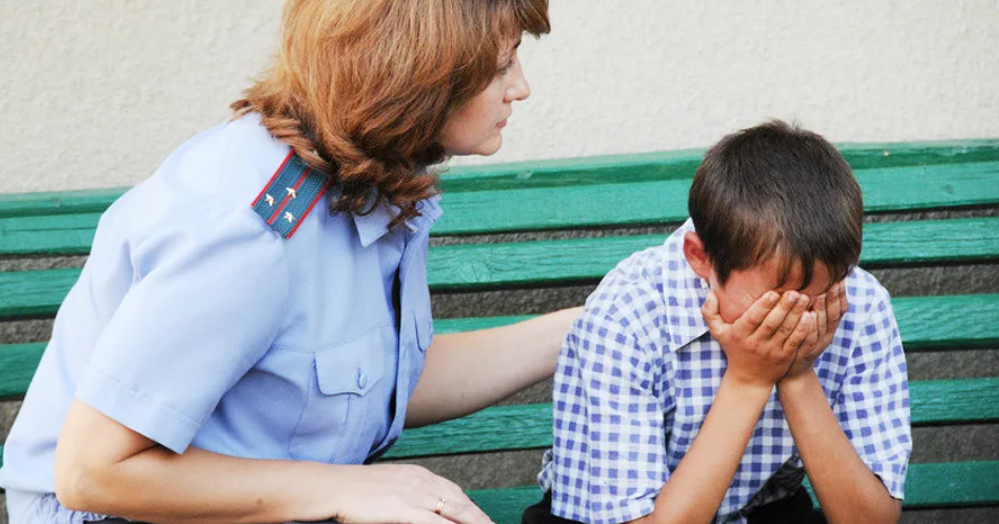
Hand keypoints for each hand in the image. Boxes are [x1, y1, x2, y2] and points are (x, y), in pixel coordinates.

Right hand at [320, 464, 494, 523]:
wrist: (332, 486)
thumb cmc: (353, 489)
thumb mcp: (387, 486)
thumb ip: (407, 495)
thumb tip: (417, 508)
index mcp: (418, 474)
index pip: (454, 491)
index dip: (470, 506)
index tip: (481, 517)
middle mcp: (421, 481)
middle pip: (460, 501)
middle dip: (480, 517)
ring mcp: (414, 494)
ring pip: (454, 511)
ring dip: (474, 522)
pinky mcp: (404, 508)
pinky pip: (435, 522)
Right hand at [702, 289, 814, 389]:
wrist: (748, 379)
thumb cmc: (734, 349)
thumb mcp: (718, 332)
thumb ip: (710, 311)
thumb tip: (711, 292)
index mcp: (740, 334)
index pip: (752, 318)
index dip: (763, 306)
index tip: (773, 293)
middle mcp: (755, 343)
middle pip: (772, 323)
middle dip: (784, 307)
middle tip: (795, 292)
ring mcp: (772, 351)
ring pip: (785, 330)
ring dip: (796, 314)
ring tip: (805, 299)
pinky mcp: (785, 357)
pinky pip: (795, 342)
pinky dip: (803, 330)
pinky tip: (810, 316)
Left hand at [781, 281, 847, 380]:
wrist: (792, 373)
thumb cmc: (799, 342)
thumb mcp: (811, 326)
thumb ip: (815, 308)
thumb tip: (819, 285)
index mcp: (829, 329)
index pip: (840, 310)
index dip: (841, 295)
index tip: (840, 278)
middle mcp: (826, 336)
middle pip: (832, 315)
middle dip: (833, 297)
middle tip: (833, 281)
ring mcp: (815, 345)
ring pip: (822, 325)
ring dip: (822, 309)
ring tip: (821, 293)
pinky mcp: (803, 352)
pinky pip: (808, 338)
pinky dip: (809, 326)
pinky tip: (808, 315)